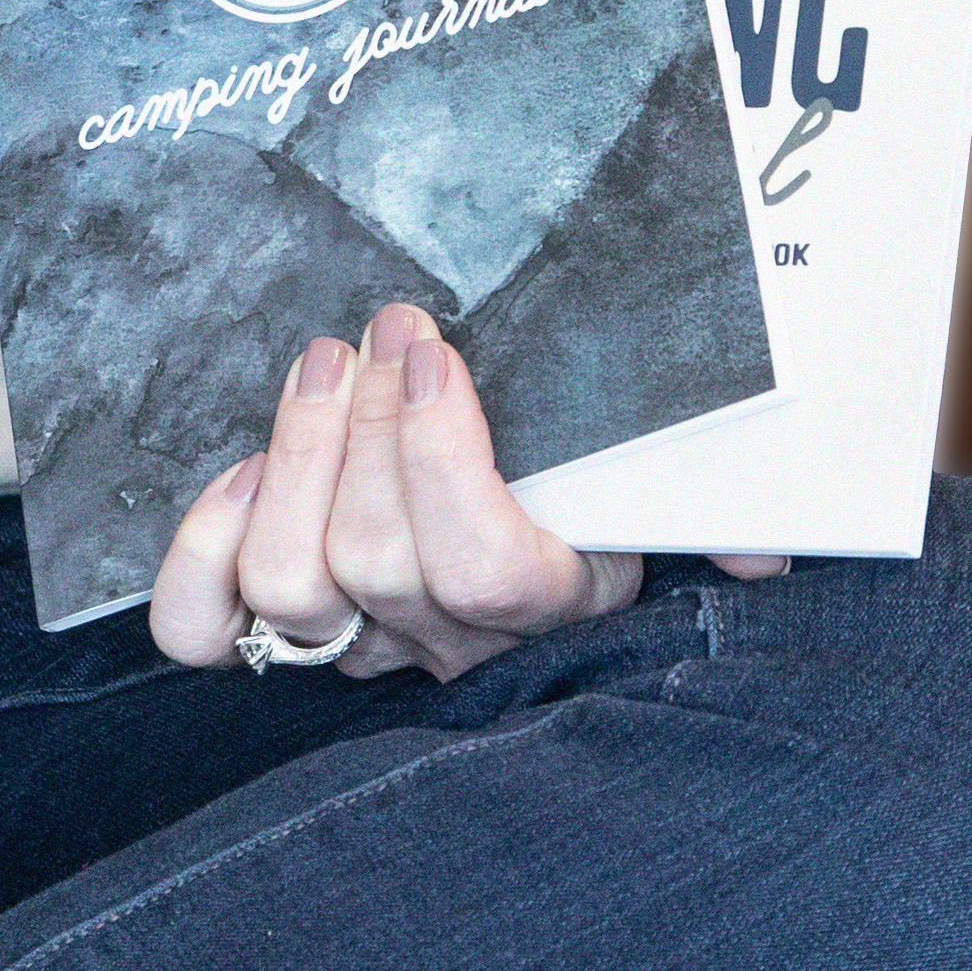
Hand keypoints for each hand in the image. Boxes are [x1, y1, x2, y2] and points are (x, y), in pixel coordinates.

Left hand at [149, 302, 785, 684]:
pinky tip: (241, 471)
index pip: (482, 570)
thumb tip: (769, 547)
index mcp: (554, 607)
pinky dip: (202, 552)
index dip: (439, 456)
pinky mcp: (276, 635)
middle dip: (366, 422)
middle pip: (371, 561)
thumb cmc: (604, 504)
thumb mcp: (676, 503)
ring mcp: (355, 642)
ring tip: (326, 364)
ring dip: (295, 455)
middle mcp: (447, 643)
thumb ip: (722, 513)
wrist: (543, 572)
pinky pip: (207, 631)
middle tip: (386, 327)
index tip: (438, 349)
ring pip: (291, 586)